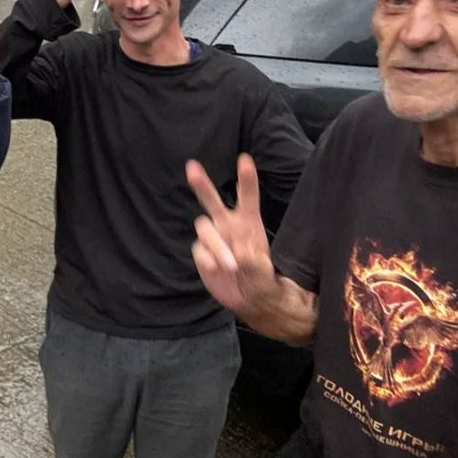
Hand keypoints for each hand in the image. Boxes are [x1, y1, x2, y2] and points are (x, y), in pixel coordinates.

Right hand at [186, 154, 276, 313]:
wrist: (248, 298)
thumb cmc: (262, 279)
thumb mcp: (265, 272)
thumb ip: (253, 261)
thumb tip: (236, 254)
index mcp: (248, 223)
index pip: (248, 197)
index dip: (246, 179)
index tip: (244, 159)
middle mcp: (228, 225)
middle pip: (211, 200)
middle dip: (202, 184)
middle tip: (191, 167)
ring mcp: (213, 238)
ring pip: (204, 227)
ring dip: (216, 245)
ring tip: (230, 265)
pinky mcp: (201, 253)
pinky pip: (199, 250)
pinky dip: (208, 260)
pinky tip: (218, 270)